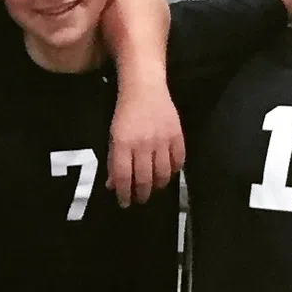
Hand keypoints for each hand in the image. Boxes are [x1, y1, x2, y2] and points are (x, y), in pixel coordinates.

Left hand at [108, 82, 184, 204]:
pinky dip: (174, 171)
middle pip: (144, 179)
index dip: (124, 194)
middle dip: (141, 194)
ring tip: (154, 189)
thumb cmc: (125, 114)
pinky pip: (178, 160)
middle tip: (140, 199)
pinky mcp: (177, 135)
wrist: (145, 88)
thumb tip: (113, 186)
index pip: (123, 177)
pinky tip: (168, 174)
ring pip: (162, 173)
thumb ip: (113, 161)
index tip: (125, 203)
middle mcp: (143, 144)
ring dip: (158, 186)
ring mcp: (162, 140)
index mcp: (123, 144)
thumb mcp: (113, 137)